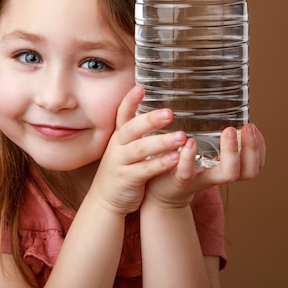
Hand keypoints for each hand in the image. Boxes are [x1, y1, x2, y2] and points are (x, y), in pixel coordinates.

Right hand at [87, 85, 188, 214]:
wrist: (105, 199)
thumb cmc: (121, 169)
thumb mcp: (123, 147)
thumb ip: (135, 131)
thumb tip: (154, 110)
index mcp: (118, 136)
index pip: (122, 114)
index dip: (130, 101)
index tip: (140, 87)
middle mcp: (117, 147)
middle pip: (132, 129)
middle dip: (150, 120)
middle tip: (170, 113)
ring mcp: (121, 163)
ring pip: (140, 149)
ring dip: (161, 142)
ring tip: (181, 136)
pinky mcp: (127, 179)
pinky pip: (145, 170)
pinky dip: (160, 163)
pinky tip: (176, 158)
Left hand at [145, 124, 265, 208]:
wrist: (159, 188)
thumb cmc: (181, 164)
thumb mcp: (200, 151)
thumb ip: (211, 136)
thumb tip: (222, 105)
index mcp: (224, 168)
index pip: (253, 165)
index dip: (259, 149)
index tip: (253, 128)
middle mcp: (217, 176)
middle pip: (247, 171)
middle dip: (251, 148)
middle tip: (247, 127)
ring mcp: (200, 179)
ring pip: (227, 174)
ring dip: (231, 152)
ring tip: (229, 131)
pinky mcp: (179, 179)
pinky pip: (188, 172)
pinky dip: (190, 157)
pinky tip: (191, 141)